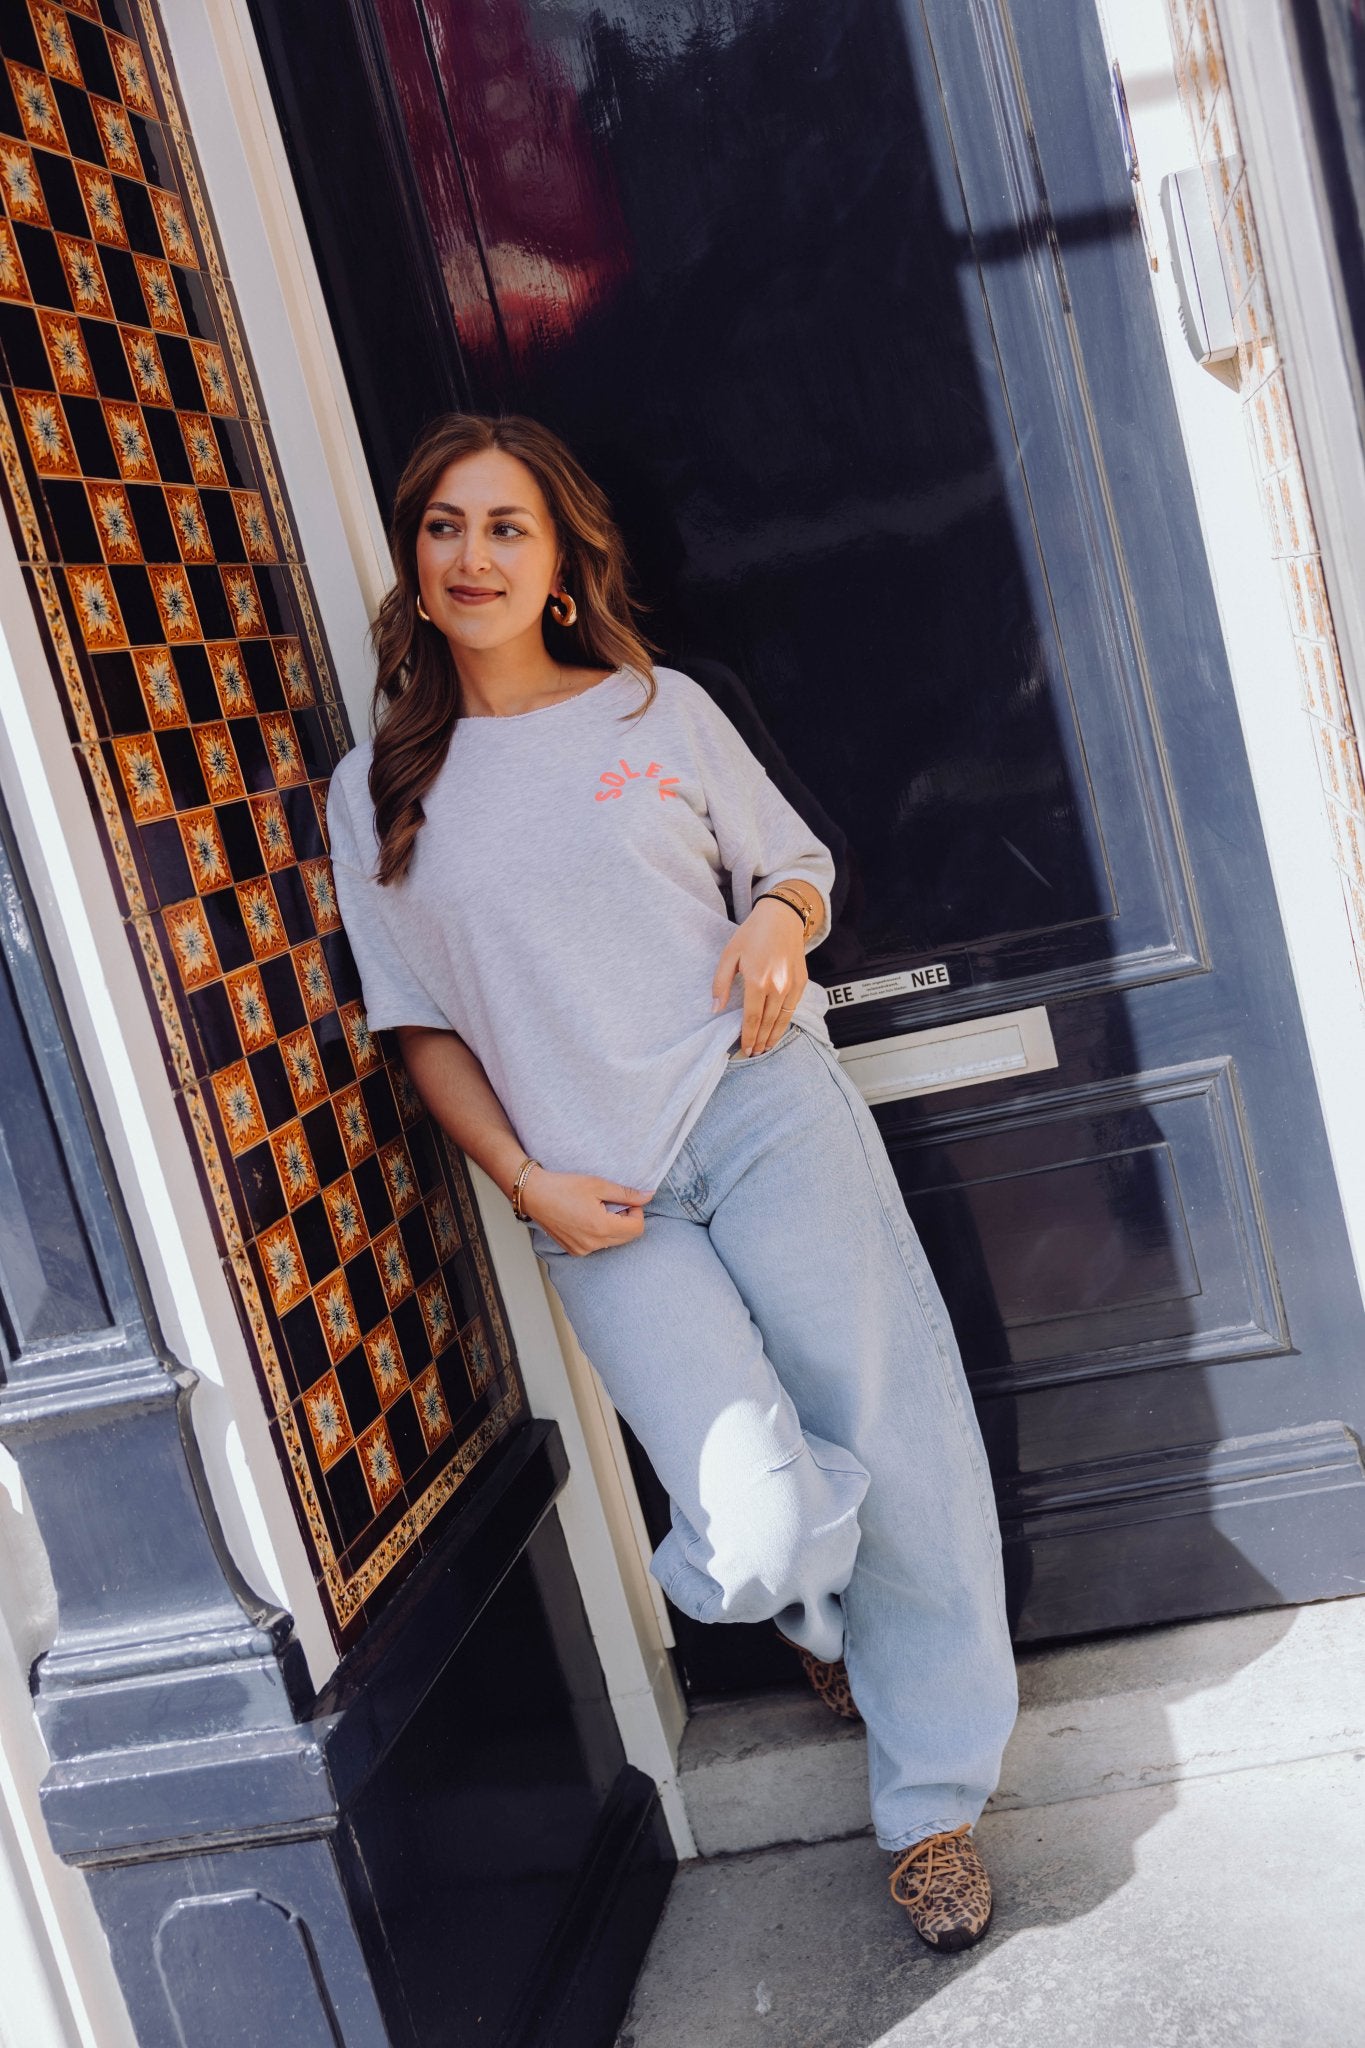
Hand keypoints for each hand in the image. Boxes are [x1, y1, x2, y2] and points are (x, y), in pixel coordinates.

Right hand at [521, 1168, 655, 1255]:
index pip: (637, 1228)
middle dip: (627, 1220)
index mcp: (601, 1227)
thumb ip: (626, 1193)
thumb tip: (649, 1196)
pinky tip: (586, 1218)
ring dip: (613, 1227)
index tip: (626, 1200)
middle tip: (612, 1202)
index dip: (637, 1212)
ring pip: (613, 1241)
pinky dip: (599, 1233)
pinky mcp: (574, 1251)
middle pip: (627, 1237)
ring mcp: (582, 1250)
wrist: (534, 1194)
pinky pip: (597, 1245)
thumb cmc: (564, 1186)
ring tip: (597, 1209)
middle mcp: (593, 1244)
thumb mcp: (599, 1185)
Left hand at [711, 897, 807, 1054]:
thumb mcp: (729, 955)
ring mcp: (792, 985)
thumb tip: (716, 1008)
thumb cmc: (752, 934)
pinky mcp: (801, 982)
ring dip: (773, 1036)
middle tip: (753, 1053)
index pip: (752, 1018)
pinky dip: (785, 1022)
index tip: (744, 1048)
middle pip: (767, 1022)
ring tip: (766, 1048)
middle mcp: (777, 986)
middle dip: (760, 1040)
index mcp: (757, 981)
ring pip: (782, 1019)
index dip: (748, 1036)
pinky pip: (793, 1008)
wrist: (781, 918)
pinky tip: (778, 1029)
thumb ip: (720, 983)